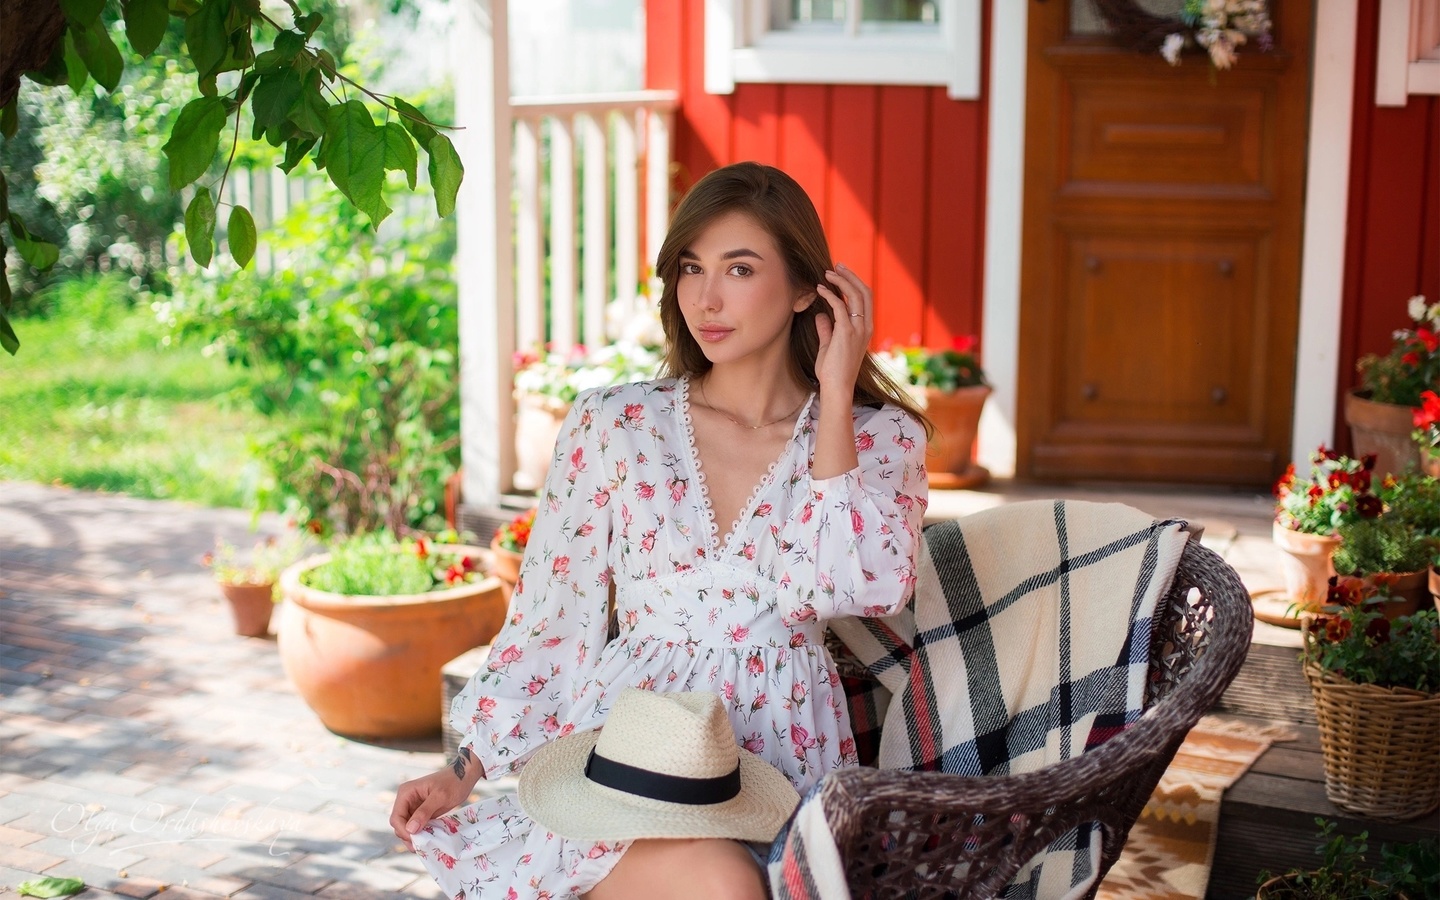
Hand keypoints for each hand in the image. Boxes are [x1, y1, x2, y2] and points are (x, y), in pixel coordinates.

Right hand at [389, 750, 483, 850]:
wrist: (464, 776)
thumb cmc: (454, 782)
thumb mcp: (440, 797)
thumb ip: (424, 812)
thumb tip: (410, 829)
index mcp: (406, 793)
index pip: (396, 817)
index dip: (403, 831)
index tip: (416, 841)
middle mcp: (406, 799)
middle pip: (399, 824)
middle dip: (407, 837)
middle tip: (421, 848)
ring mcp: (412, 806)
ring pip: (406, 828)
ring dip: (413, 837)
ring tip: (425, 846)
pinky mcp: (420, 812)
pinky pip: (416, 826)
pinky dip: (420, 834)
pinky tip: (429, 840)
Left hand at [813, 263, 872, 395]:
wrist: (836, 388)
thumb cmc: (832, 371)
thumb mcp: (829, 346)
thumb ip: (827, 329)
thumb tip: (821, 316)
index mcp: (865, 329)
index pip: (865, 299)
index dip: (854, 284)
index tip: (840, 274)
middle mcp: (865, 327)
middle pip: (864, 292)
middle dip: (851, 276)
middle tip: (836, 266)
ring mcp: (858, 329)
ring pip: (855, 295)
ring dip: (841, 280)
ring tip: (827, 273)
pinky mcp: (846, 332)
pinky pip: (840, 306)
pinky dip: (830, 294)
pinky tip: (820, 289)